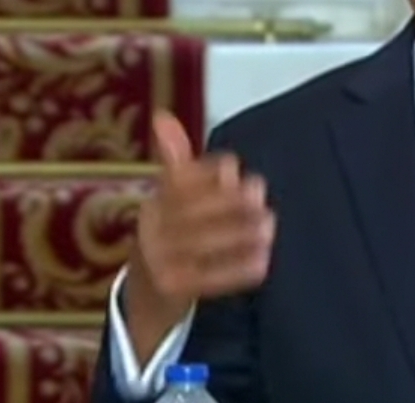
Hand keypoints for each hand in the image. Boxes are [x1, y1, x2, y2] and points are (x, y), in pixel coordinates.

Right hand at [124, 111, 275, 363]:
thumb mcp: (169, 200)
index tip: (240, 174)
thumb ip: (178, 162)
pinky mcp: (170, 290)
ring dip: (240, 236)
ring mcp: (157, 262)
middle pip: (192, 212)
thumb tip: (162, 115)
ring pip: (201, 244)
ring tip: (269, 228)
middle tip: (263, 202)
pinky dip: (237, 271)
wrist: (145, 299)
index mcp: (152, 203)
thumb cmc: (171, 237)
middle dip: (231, 205)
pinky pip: (208, 279)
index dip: (211, 176)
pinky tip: (262, 263)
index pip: (179, 182)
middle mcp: (149, 230)